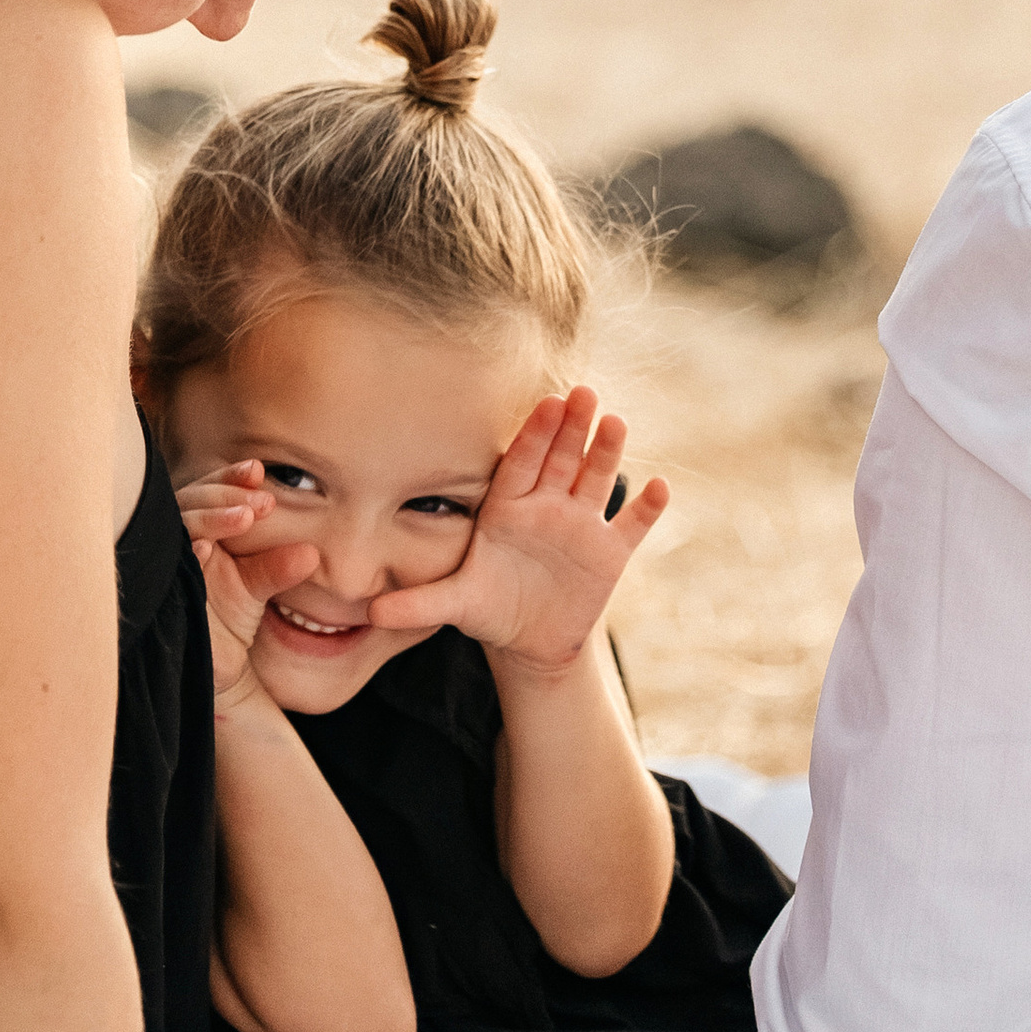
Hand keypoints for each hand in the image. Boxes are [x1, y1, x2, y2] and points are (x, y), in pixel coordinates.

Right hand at [176, 461, 315, 713]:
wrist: (209, 665)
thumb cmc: (227, 616)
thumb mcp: (258, 587)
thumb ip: (278, 568)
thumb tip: (311, 554)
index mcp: (200, 529)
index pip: (209, 491)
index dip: (230, 478)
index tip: (258, 471)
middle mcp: (177, 542)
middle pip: (190, 502)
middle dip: (226, 496)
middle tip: (263, 502)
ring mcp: (165, 565)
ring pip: (177, 527)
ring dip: (211, 518)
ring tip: (244, 517)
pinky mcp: (158, 592)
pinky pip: (164, 569)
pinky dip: (185, 555)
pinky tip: (203, 549)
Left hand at [367, 387, 668, 676]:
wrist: (530, 639)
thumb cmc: (489, 607)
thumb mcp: (454, 603)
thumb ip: (418, 603)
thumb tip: (370, 610)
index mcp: (508, 509)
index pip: (521, 463)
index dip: (534, 435)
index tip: (546, 403)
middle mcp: (547, 507)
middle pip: (561, 459)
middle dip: (572, 427)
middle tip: (582, 392)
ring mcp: (581, 526)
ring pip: (595, 480)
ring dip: (606, 452)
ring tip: (616, 423)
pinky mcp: (610, 552)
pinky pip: (631, 526)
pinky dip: (646, 509)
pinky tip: (660, 487)